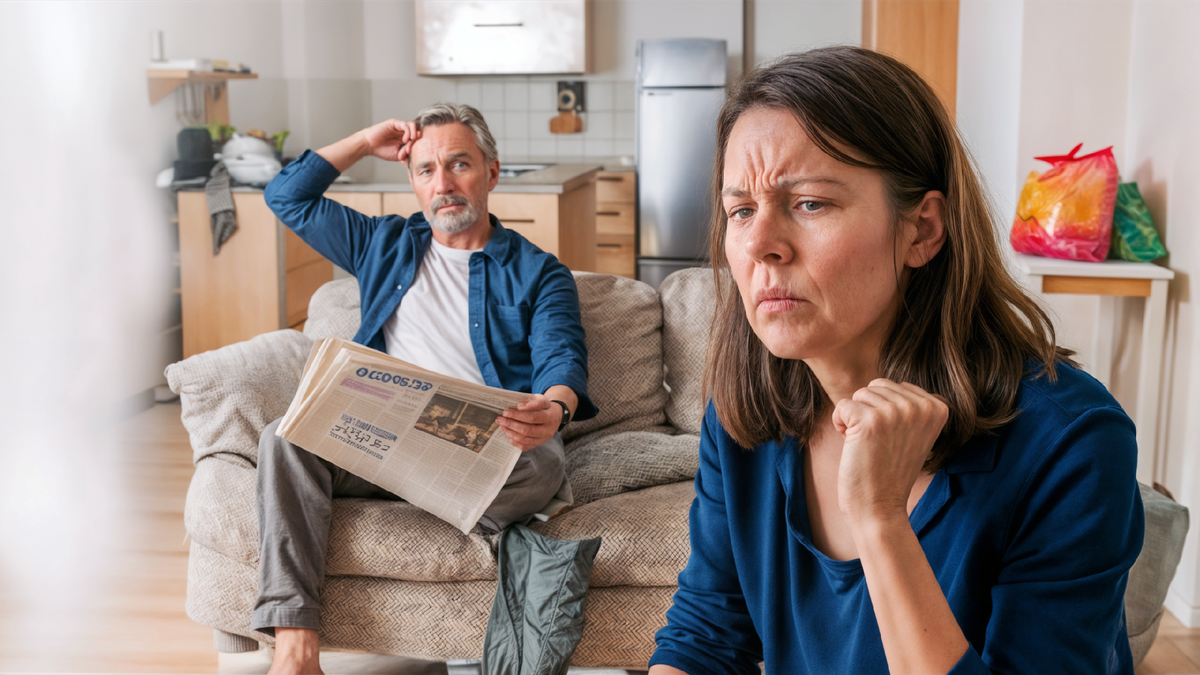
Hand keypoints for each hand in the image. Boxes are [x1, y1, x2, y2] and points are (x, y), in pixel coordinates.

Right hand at [360, 118, 420, 163]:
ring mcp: (399, 127)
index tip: (414, 151)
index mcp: (405, 139)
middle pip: (418, 131)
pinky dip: (408, 131)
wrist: (369, 146)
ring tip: (410, 140)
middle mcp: (403, 132)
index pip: (418, 139)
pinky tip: (405, 139)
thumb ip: (407, 152)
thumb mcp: (398, 155)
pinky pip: (406, 124)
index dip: (418, 144)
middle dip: (418, 138)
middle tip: (414, 145)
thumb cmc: (382, 150)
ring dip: (415, 133)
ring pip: (413, 125)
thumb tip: (415, 149)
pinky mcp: (394, 123)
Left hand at [497, 394, 559, 450]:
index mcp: (550, 416)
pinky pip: (525, 446)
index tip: (506, 411)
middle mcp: (548, 429)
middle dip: (511, 424)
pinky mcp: (539, 444)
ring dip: (511, 433)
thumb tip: (520, 407)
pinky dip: (515, 442)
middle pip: (528, 430)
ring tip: (502, 426)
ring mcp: (544, 438)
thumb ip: (532, 402)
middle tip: (500, 419)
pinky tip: (508, 435)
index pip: (533, 417)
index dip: (518, 415)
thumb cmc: (544, 407)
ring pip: (525, 439)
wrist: (554, 416)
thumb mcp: (541, 399)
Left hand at [831, 379, 947, 526]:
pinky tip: (853, 446)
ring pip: (859, 394)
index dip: (884, 412)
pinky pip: (842, 406)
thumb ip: (910, 406)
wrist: (880, 508)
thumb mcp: (914, 433)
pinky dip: (839, 424)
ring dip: (855, 419)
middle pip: (876, 386)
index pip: (895, 386)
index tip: (893, 439)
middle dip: (869, 411)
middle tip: (878, 443)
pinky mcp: (869, 421)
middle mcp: (920, 407)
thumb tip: (893, 384)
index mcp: (937, 407)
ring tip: (868, 445)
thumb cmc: (891, 470)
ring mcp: (895, 413)